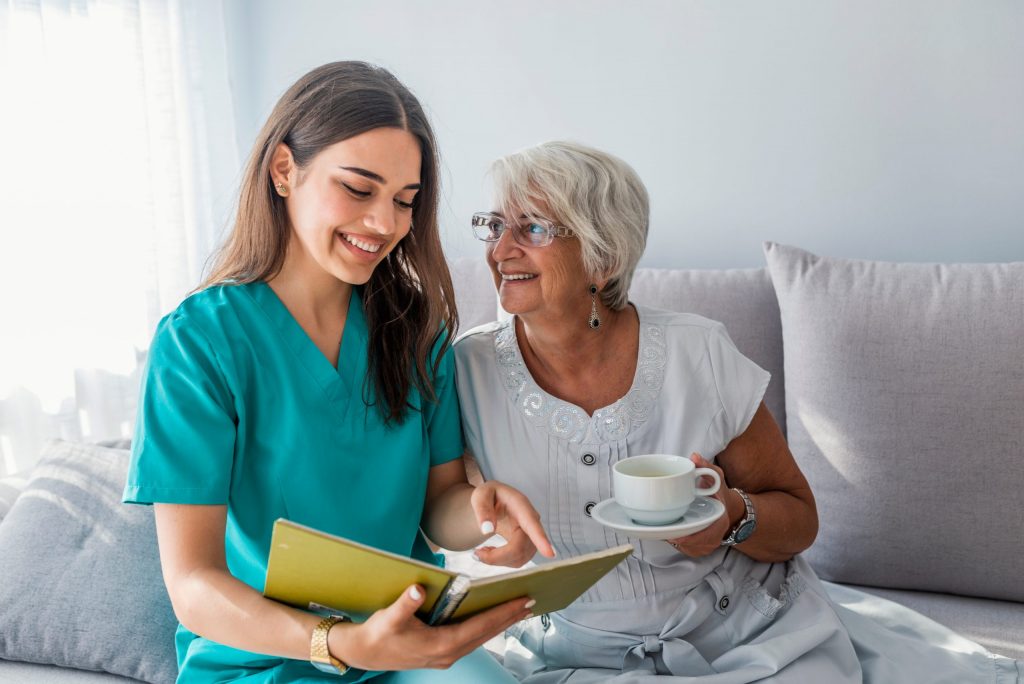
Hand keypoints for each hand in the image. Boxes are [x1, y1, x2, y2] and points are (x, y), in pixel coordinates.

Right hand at [331, 584, 533, 670]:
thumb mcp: (389, 618)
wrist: (364, 653)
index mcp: (441, 644)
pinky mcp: (442, 653)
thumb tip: (418, 590)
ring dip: (500, 623)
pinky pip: (471, 639)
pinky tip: (491, 618)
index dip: (502, 614)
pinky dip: (485, 627)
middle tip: (530, 602)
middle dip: (508, 618)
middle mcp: (448, 653)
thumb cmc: (378, 634)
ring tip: (518, 609)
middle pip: (486, 634)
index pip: (479, 626)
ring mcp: (446, 655)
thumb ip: (405, 604)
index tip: (521, 602)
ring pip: (481, 638)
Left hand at [471, 481, 555, 566]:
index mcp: (520, 505)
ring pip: (519, 558)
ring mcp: (532, 534)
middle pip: (520, 548)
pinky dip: (502, 561)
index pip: (531, 524)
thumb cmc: (488, 495)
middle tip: (476, 554)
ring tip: (481, 551)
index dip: (540, 539)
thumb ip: (482, 509)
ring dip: (498, 560)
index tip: (550, 554)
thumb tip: (488, 530)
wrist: (495, 500)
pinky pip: (518, 560)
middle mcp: (531, 520)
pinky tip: (491, 551)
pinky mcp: (528, 545)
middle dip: (497, 557)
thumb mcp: (480, 495)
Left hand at [664, 453, 735, 557]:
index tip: (670, 534)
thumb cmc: (719, 493)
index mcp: (719, 522)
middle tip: (655, 527)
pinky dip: (673, 540)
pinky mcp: (697, 549)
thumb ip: (705, 466)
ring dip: (670, 538)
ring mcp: (705, 546)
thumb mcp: (716, 476)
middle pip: (689, 544)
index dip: (686, 538)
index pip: (703, 536)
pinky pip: (683, 548)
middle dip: (671, 536)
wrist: (726, 509)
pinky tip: (664, 529)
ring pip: (684, 547)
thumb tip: (694, 456)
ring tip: (657, 526)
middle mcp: (713, 538)